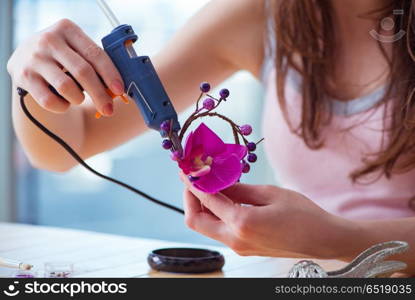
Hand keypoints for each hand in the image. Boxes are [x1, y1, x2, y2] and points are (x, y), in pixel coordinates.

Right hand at [7, 18, 123, 114]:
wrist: (25, 58)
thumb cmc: (62, 56)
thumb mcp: (76, 48)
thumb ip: (95, 62)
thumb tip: (117, 89)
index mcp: (67, 29)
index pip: (95, 54)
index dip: (110, 74)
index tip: (120, 90)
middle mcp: (49, 40)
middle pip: (83, 72)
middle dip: (99, 95)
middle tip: (109, 110)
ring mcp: (35, 58)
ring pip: (67, 87)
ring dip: (78, 99)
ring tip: (78, 98)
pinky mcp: (24, 77)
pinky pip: (50, 101)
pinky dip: (62, 107)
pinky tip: (64, 102)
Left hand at [181, 173, 343, 258]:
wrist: (323, 240)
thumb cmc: (303, 215)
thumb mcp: (270, 193)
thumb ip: (238, 188)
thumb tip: (216, 180)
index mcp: (242, 223)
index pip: (206, 200)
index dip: (192, 183)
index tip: (185, 169)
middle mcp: (235, 240)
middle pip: (195, 221)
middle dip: (190, 198)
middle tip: (194, 179)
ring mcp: (238, 247)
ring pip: (205, 227)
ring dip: (201, 206)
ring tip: (207, 185)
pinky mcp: (244, 248)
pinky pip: (219, 230)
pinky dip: (214, 214)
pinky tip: (222, 198)